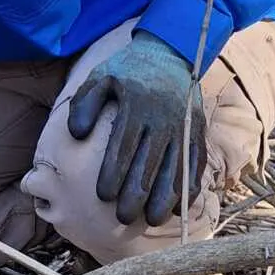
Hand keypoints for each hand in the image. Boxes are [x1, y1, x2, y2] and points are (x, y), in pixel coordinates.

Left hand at [67, 32, 207, 226]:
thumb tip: (76, 135)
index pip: (124, 145)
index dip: (113, 173)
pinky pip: (196, 164)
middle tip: (123, 218)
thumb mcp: (100, 76)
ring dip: (164, 198)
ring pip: (175, 168)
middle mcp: (162, 117)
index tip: (102, 197)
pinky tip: (178, 208)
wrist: (170, 53)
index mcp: (136, 104)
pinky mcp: (198, 132)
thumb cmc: (127, 71)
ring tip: (151, 220)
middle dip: (136, 194)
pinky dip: (189, 187)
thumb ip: (84, 103)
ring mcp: (183, 126)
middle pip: (149, 163)